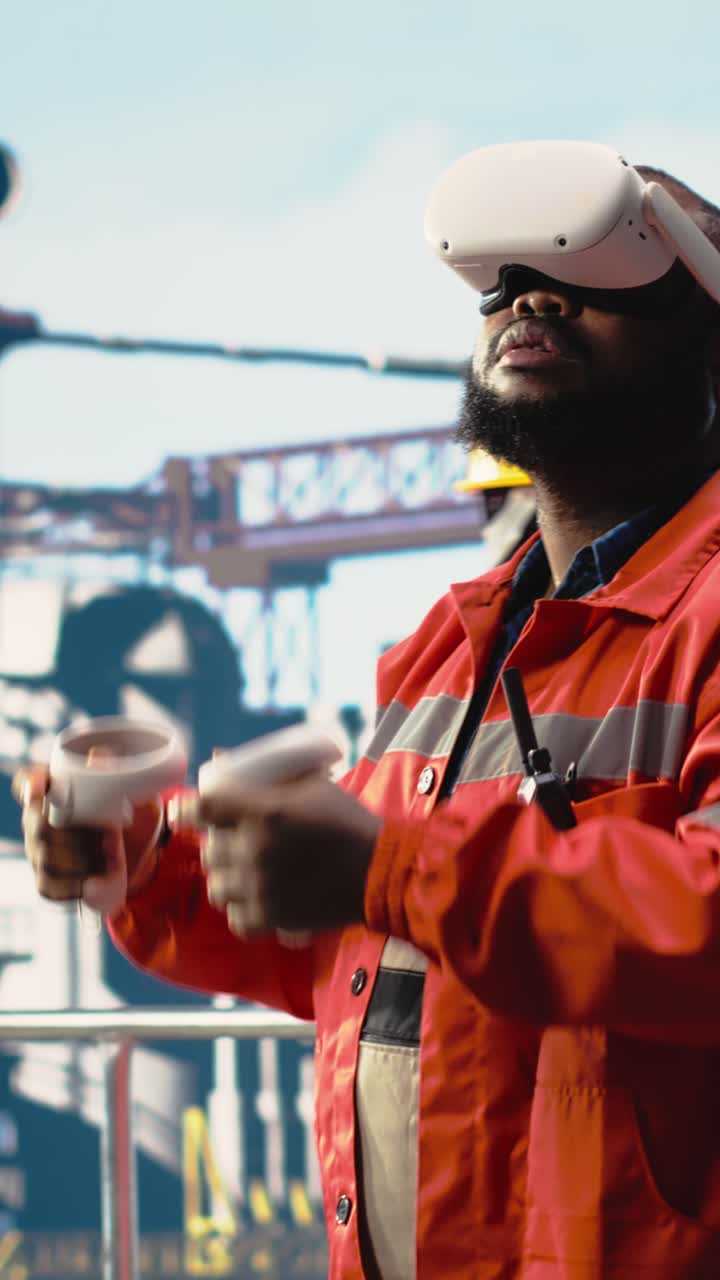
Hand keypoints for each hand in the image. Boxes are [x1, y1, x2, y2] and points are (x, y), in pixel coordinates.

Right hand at [12, 762, 162, 912]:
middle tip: (112, 835)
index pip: (28, 782)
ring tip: (113, 855)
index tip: (40, 788)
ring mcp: (38, 852)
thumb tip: (100, 754)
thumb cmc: (132, 815)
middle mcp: (37, 821)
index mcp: (55, 792)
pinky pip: (51, 886)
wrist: (141, 855)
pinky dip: (80, 884)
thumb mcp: (135, 792)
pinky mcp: (46, 881)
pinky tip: (100, 876)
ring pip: (47, 860)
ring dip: (84, 860)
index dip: (30, 784)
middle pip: (39, 827)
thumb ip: (119, 773)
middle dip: (78, 834)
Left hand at [168, 775, 381, 936]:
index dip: (186, 809)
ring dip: (227, 878)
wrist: (381, 871)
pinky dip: (242, 910)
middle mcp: (256, 851)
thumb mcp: (313, 785)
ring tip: (245, 873)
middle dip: (218, 845)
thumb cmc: (348, 821)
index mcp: (265, 812)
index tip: (185, 812)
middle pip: (209, 851)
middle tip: (235, 841)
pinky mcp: (272, 918)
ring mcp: (261, 888)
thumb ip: (269, 774)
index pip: (203, 808)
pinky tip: (256, 900)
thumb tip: (219, 757)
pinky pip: (236, 918)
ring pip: (217, 887)